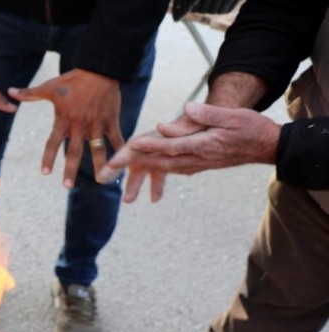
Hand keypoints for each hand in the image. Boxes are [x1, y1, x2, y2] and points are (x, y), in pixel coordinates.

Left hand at [8, 69, 122, 187]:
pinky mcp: (111, 121)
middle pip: (73, 152)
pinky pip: (117, 139)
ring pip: (98, 150)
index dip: (48, 157)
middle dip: (70, 170)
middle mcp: (80, 126)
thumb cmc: (73, 80)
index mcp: (64, 120)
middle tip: (67, 186)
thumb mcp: (50, 87)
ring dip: (99, 166)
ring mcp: (96, 125)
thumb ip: (30, 94)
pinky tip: (123, 165)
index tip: (45, 172)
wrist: (99, 69)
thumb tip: (10, 91)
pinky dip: (121, 151)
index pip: (52, 143)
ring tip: (101, 180)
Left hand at [99, 103, 280, 201]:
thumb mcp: (234, 116)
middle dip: (136, 164)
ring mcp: (200, 164)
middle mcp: (198, 158)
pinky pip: (176, 168)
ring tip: (126, 171)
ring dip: (145, 170)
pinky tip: (151, 169)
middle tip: (113, 169)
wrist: (268, 146)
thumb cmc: (252, 128)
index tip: (131, 146)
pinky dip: (161, 170)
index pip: (170, 146)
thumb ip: (209, 114)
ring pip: (166, 167)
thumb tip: (187, 109)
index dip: (150, 146)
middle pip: (161, 162)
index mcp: (204, 146)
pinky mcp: (202, 164)